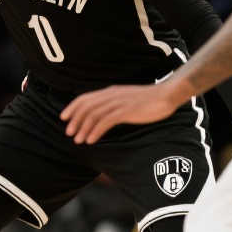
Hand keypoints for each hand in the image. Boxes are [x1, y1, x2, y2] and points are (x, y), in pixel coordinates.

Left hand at [61, 82, 177, 144]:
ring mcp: (119, 102)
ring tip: (78, 140)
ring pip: (94, 115)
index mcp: (110, 91)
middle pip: (86, 106)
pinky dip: (96, 131)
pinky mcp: (126, 110)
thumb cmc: (149, 100)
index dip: (72, 107)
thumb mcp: (127, 99)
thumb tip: (104, 115)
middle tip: (69, 133)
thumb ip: (115, 104)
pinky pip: (106, 121)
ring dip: (84, 128)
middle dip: (75, 120)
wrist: (167, 95)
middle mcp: (112, 95)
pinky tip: (91, 140)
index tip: (64, 118)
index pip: (85, 97)